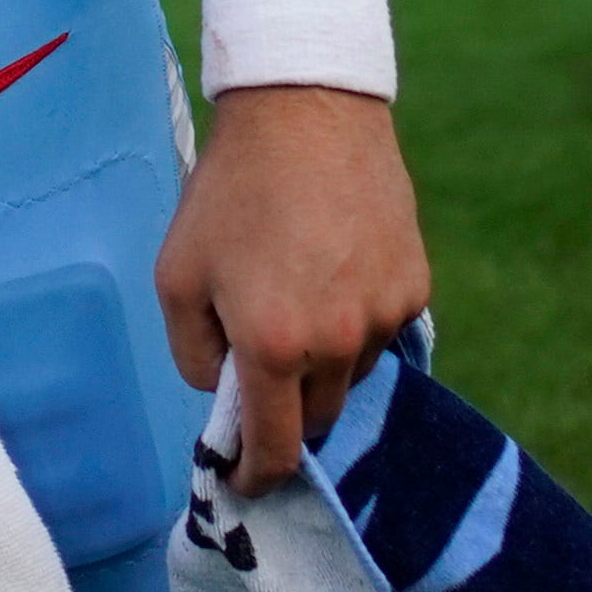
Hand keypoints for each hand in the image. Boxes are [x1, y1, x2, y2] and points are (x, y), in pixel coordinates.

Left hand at [155, 83, 429, 489]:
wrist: (305, 111)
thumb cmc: (229, 191)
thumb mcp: (177, 275)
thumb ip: (195, 354)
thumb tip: (225, 392)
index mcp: (274, 344)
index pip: (276, 446)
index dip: (258, 475)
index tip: (247, 480)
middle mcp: (339, 340)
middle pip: (317, 415)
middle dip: (287, 410)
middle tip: (263, 371)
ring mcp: (385, 314)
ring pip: (352, 374)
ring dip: (324, 364)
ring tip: (297, 301)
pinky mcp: (415, 285)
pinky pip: (383, 332)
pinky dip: (357, 325)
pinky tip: (332, 277)